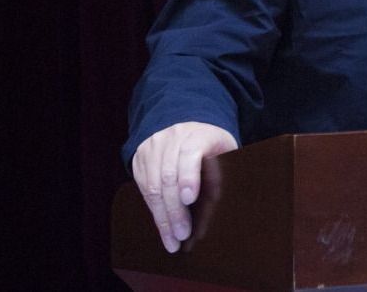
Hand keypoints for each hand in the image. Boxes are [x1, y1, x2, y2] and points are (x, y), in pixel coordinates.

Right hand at [130, 121, 237, 252]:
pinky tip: (163, 228)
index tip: (190, 198)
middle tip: (183, 233)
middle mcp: (172, 138)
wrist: (188, 125)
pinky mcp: (141, 159)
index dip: (188, 176)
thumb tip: (213, 211)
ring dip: (163, 217)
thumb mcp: (225, 153)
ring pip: (152, 186)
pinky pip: (143, 188)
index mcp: (199, 134)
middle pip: (168, 176)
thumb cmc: (213, 146)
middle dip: (175, 209)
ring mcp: (153, 147)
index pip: (190, 153)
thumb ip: (221, 175)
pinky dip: (154, 211)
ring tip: (172, 240)